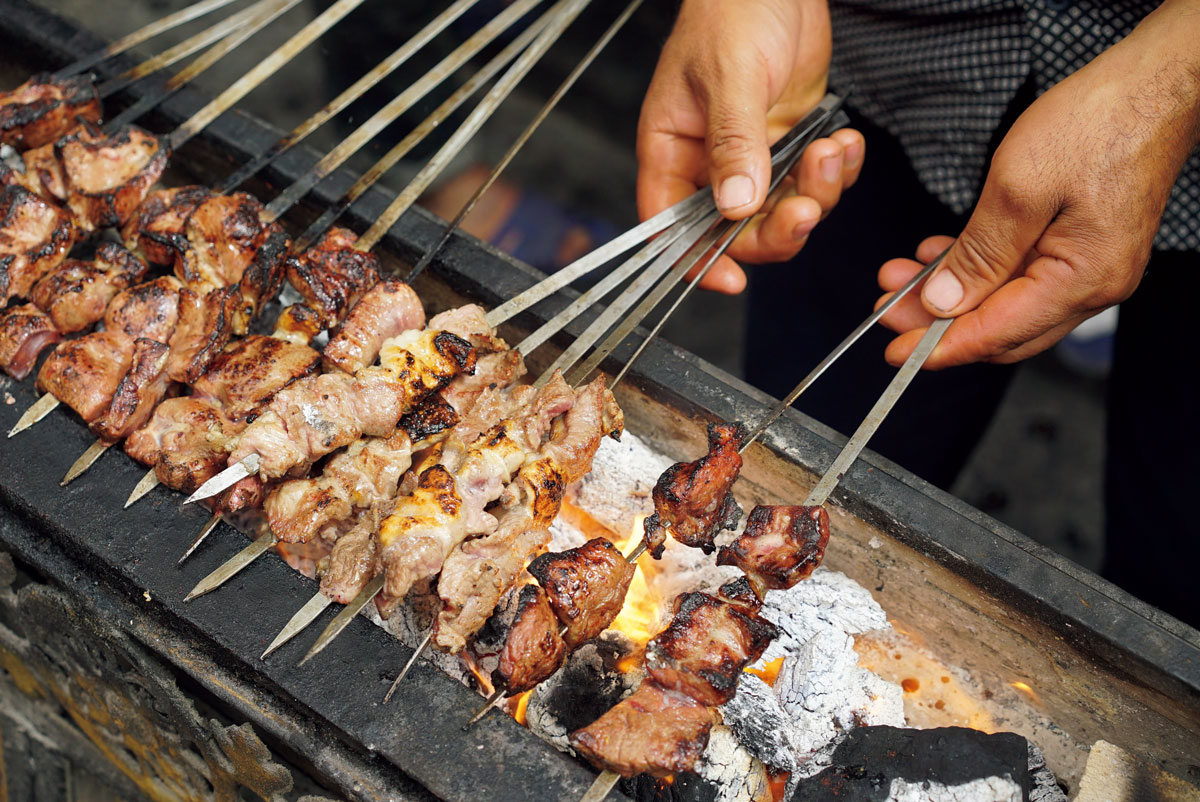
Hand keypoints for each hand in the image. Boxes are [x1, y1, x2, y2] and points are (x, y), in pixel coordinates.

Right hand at [637, 0, 864, 292]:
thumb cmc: (732, 10)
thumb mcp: (730, 77)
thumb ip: (733, 144)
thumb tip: (735, 206)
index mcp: (672, 150)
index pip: (670, 227)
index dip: (696, 261)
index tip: (732, 279)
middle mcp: (708, 163)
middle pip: (735, 231)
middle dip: (776, 228)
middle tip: (805, 207)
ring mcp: (753, 156)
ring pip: (781, 211)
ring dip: (815, 195)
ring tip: (830, 151)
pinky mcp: (791, 143)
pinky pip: (813, 183)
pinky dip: (836, 173)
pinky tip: (844, 141)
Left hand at [877, 0, 1199, 368]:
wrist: (1155, 83)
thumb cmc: (1099, 122)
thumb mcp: (1018, 188)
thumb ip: (978, 255)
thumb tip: (942, 303)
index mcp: (1082, 279)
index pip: (996, 335)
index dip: (938, 347)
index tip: (894, 350)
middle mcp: (1093, 285)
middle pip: (1001, 329)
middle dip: (938, 323)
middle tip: (887, 308)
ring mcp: (1091, 266)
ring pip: (1007, 303)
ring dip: (952, 294)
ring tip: (901, 276)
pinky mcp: (1083, 246)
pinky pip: (1022, 275)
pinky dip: (979, 270)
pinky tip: (942, 255)